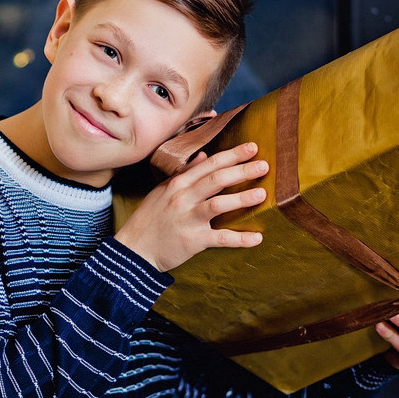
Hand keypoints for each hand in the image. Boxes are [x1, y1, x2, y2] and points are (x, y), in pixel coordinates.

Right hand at [115, 141, 268, 272]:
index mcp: (177, 183)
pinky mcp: (192, 241)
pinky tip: (257, 238)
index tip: (252, 147)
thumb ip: (185, 173)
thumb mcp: (163, 191)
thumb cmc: (150, 219)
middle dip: (241, 170)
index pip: (209, 164)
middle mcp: (182, 198)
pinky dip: (239, 239)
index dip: (232, 155)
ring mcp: (187, 219)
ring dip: (241, 199)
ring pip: (217, 204)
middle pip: (216, 179)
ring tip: (261, 194)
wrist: (134, 250)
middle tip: (264, 165)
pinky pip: (219, 239)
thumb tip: (202, 156)